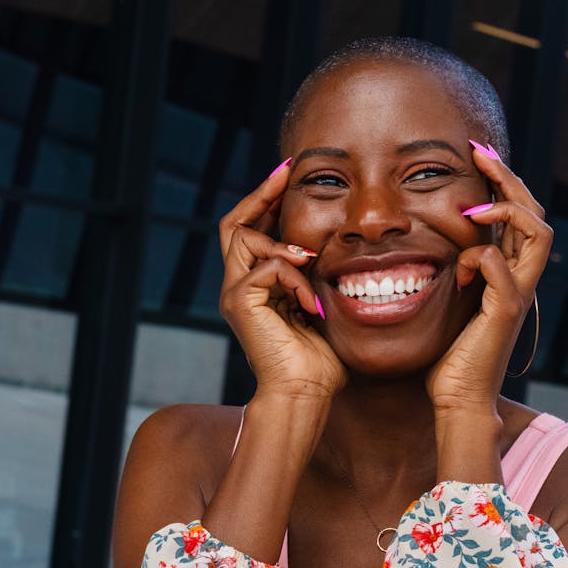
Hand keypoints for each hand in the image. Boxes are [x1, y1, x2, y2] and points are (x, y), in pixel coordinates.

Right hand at [219, 162, 346, 401]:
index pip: (253, 231)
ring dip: (283, 243)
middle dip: (261, 194)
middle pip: (234, 223)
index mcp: (257, 287)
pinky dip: (294, 277)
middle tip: (287, 173)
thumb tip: (334, 247)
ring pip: (243, 236)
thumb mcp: (323, 307)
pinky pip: (267, 267)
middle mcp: (238, 287)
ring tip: (312, 261)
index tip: (291, 176)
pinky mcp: (239, 302)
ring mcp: (235, 294)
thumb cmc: (321, 362)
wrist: (305, 395)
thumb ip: (318, 278)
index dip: (269, 201)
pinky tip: (311, 303)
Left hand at [425, 146, 552, 415]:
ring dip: (507, 210)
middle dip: (509, 179)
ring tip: (475, 208)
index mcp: (510, 275)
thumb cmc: (449, 357)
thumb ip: (455, 272)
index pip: (522, 215)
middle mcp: (521, 280)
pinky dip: (477, 258)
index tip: (477, 156)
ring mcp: (517, 295)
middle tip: (480, 155)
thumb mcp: (452, 303)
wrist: (457, 400)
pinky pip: (499, 266)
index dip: (504, 183)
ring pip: (537, 232)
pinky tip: (457, 271)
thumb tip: (436, 244)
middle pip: (537, 213)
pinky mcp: (504, 311)